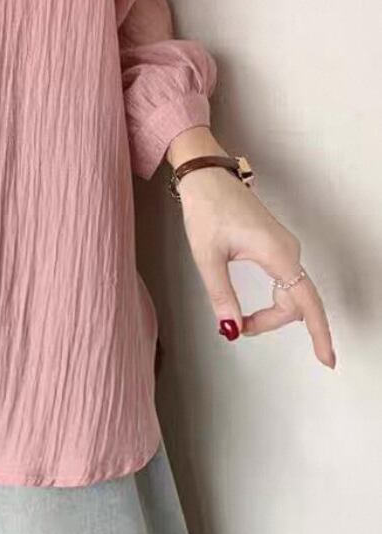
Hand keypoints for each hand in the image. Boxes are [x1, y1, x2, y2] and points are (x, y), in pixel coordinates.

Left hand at [176, 165, 335, 368]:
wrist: (206, 175)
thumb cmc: (206, 208)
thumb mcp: (207, 256)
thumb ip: (221, 295)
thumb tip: (231, 328)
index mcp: (276, 253)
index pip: (305, 302)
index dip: (318, 332)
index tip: (326, 359)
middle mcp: (288, 250)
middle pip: (297, 302)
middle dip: (273, 323)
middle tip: (240, 330)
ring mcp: (284, 246)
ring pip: (292, 291)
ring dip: (273, 312)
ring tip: (244, 322)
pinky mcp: (275, 243)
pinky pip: (286, 279)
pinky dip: (275, 298)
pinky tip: (263, 309)